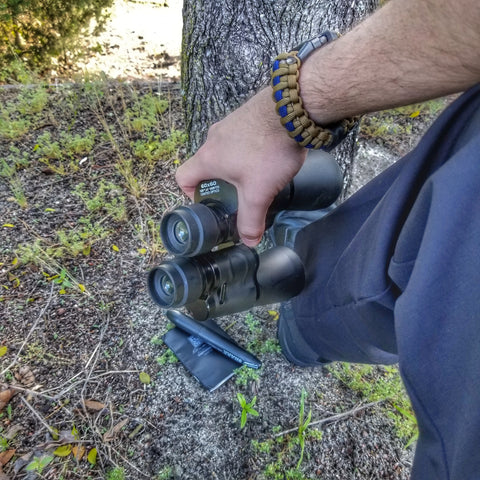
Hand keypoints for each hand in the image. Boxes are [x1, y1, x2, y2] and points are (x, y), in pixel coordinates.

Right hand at [176, 88, 306, 245]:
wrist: (293, 109)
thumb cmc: (268, 150)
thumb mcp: (258, 193)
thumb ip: (251, 220)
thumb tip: (249, 241)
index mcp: (208, 158)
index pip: (183, 177)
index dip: (190, 194)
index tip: (209, 202)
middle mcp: (214, 138)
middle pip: (206, 165)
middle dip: (220, 183)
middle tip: (239, 194)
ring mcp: (231, 123)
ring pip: (225, 150)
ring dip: (236, 165)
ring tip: (258, 175)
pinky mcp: (247, 115)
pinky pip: (241, 137)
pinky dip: (249, 149)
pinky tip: (269, 155)